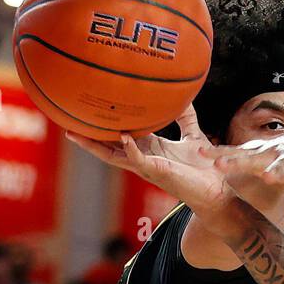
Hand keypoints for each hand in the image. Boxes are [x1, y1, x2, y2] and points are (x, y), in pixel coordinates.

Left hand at [66, 106, 283, 240]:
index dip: (143, 157)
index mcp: (192, 182)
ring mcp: (174, 161)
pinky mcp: (182, 149)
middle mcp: (175, 171)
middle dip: (101, 140)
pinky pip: (165, 118)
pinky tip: (134, 76)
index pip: (164, 170)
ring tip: (73, 101)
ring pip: (135, 138)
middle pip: (130, 154)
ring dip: (107, 123)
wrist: (247, 227)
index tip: (119, 140)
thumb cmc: (261, 215)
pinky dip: (154, 101)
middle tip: (66, 121)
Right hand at [67, 107, 236, 230]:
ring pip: (115, 156)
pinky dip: (131, 149)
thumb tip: (182, 93)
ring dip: (95, 145)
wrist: (218, 190)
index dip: (104, 126)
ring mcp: (148, 167)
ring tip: (75, 133)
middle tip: (65, 123)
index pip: (120, 135)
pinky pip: (139, 160)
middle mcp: (143, 158)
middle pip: (108, 146)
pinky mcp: (158, 173)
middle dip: (87, 137)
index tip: (86, 112)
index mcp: (149, 148)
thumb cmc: (204, 168)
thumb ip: (186, 117)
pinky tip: (123, 137)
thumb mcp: (193, 136)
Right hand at [215, 134, 283, 219]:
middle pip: (280, 164)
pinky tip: (200, 154)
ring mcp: (266, 154)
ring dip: (236, 160)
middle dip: (276, 169)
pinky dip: (216, 152)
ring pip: (250, 156)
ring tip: (219, 164)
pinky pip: (231, 154)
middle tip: (270, 175)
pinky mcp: (248, 154)